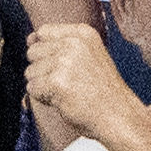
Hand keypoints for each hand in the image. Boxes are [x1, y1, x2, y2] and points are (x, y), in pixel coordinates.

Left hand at [20, 18, 129, 139]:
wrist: (121, 118)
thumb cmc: (105, 93)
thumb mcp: (90, 56)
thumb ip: (63, 45)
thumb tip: (29, 40)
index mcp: (83, 33)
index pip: (43, 32)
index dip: (44, 51)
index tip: (59, 67)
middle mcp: (73, 44)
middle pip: (34, 52)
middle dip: (44, 70)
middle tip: (68, 84)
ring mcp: (65, 62)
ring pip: (31, 71)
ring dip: (44, 86)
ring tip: (68, 94)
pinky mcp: (57, 82)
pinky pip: (33, 88)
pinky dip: (44, 98)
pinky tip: (63, 101)